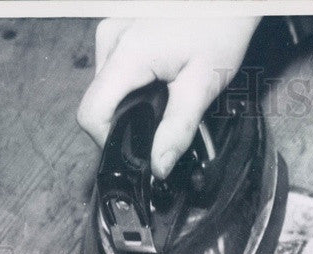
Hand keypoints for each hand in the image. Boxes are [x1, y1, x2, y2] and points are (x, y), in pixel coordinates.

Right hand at [77, 17, 259, 177]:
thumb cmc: (220, 29)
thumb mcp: (203, 86)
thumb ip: (178, 129)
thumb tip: (158, 165)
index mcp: (127, 55)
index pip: (91, 113)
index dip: (109, 141)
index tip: (136, 151)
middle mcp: (110, 39)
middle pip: (100, 101)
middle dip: (127, 120)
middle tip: (165, 121)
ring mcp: (111, 30)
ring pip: (108, 87)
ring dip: (133, 101)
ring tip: (168, 94)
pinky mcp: (119, 28)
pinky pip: (116, 69)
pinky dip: (135, 83)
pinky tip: (163, 78)